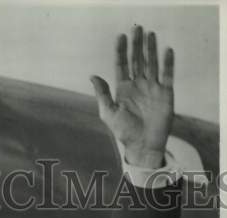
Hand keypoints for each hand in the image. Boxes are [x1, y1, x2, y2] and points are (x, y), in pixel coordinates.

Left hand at [90, 26, 173, 169]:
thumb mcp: (109, 113)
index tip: (120, 37)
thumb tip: (93, 76)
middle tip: (137, 29)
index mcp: (123, 89)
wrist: (143, 146)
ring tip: (150, 34)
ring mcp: (152, 88)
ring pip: (152, 63)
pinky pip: (168, 75)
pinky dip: (168, 63)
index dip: (121, 51)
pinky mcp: (165, 93)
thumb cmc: (124, 132)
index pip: (122, 65)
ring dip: (151, 49)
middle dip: (136, 45)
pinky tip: (166, 51)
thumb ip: (102, 94)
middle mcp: (138, 86)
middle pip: (137, 60)